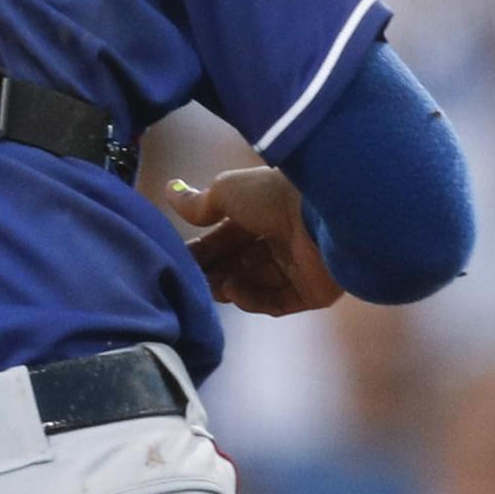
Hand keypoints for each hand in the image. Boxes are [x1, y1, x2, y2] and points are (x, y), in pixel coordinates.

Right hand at [168, 169, 342, 315]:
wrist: (324, 216)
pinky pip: (276, 302)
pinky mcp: (310, 293)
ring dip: (230, 285)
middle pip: (239, 262)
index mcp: (261, 214)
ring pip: (255, 284)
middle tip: (190, 278)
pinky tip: (235, 291)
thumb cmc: (272, 198)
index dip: (202, 247)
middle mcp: (279, 241)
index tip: (178, 256)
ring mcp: (296, 269)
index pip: (226, 236)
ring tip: (212, 286)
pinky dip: (253, 299)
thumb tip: (169, 192)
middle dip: (213, 270)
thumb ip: (199, 202)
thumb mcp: (227, 191)